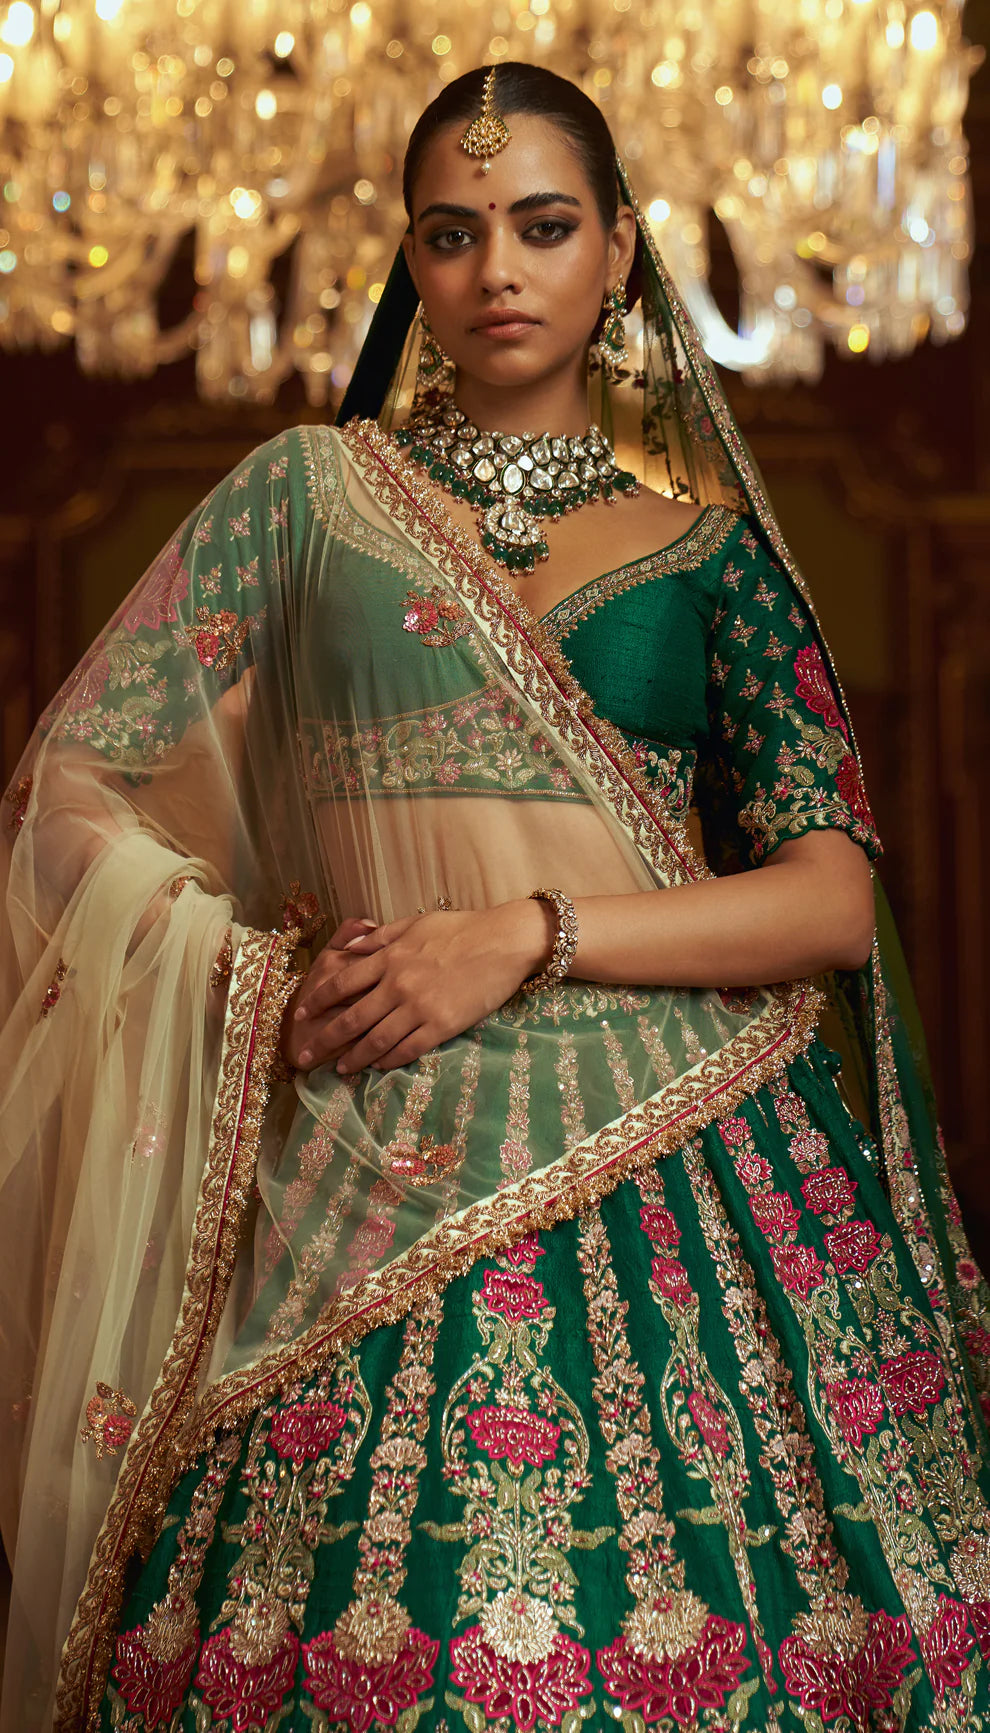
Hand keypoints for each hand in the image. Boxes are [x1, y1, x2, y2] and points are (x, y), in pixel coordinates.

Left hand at [284, 899, 554, 1075]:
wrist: (503, 942)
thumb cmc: (461, 928)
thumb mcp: (415, 923)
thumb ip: (380, 937)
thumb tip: (348, 948)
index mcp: (389, 957)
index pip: (342, 982)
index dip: (318, 1000)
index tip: (301, 1013)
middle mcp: (398, 985)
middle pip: (351, 1018)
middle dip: (324, 1039)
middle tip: (304, 1055)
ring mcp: (420, 1008)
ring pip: (377, 1040)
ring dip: (354, 1057)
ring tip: (340, 1068)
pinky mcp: (442, 1025)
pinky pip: (409, 1049)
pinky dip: (390, 1060)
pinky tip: (378, 1066)